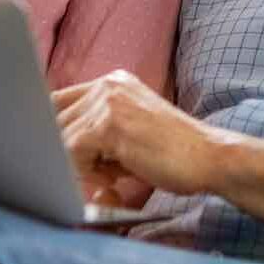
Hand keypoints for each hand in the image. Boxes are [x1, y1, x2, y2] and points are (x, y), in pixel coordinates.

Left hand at [53, 70, 219, 203]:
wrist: (210, 157)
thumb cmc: (174, 154)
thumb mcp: (131, 130)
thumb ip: (97, 130)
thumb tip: (56, 147)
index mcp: (114, 82)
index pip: (59, 100)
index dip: (53, 131)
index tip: (62, 157)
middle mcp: (108, 85)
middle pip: (55, 118)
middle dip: (67, 153)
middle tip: (100, 175)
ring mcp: (109, 101)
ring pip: (61, 137)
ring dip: (78, 165)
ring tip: (112, 178)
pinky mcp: (110, 124)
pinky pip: (72, 150)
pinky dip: (86, 172)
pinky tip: (115, 180)